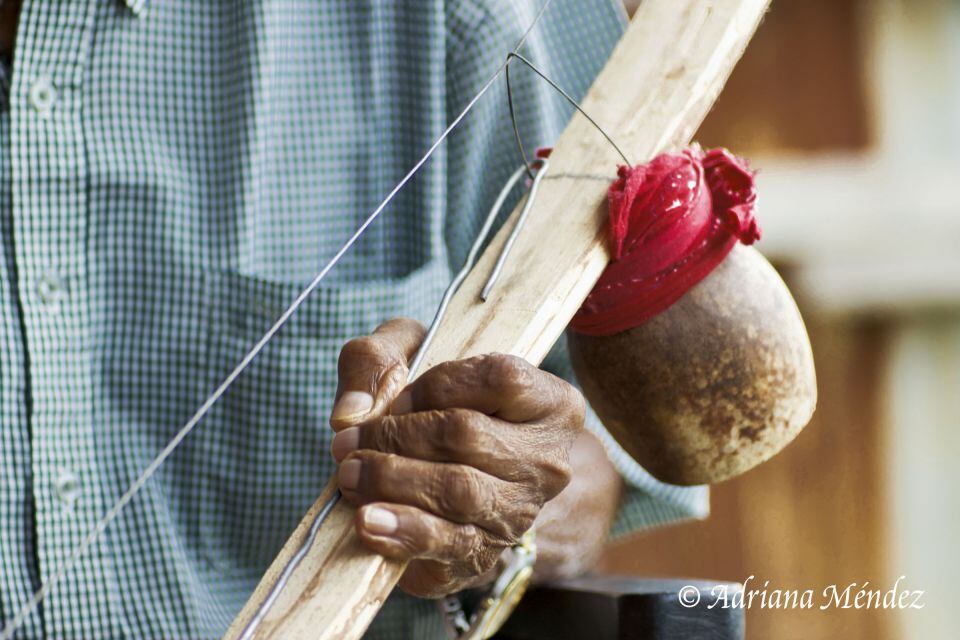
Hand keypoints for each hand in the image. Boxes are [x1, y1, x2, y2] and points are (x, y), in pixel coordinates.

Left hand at [329, 318, 585, 597]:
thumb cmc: (437, 408)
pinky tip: (369, 522)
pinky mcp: (487, 554)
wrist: (454, 482)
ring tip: (349, 477)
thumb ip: (374, 360)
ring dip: (391, 481)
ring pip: (458, 491)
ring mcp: (521, 512)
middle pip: (468, 435)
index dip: (436, 386)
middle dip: (396, 436)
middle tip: (348, 443)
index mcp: (549, 403)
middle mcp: (546, 460)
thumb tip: (351, 409)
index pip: (500, 379)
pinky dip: (403, 532)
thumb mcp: (410, 360)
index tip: (395, 400)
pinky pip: (448, 544)